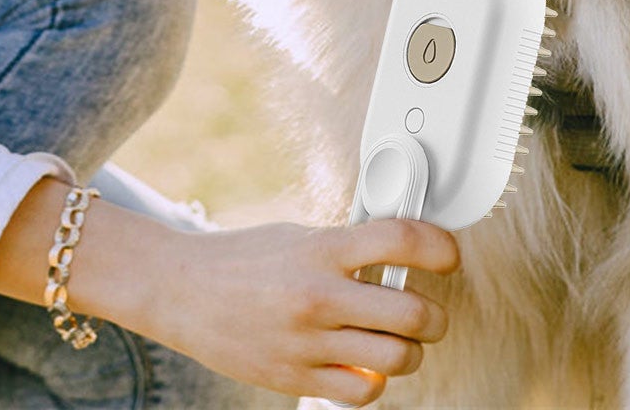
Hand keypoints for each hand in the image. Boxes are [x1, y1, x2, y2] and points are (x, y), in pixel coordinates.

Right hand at [138, 214, 458, 405]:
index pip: (400, 240)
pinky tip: (363, 363)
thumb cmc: (240, 258)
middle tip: (427, 310)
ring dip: (409, 351)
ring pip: (398, 359)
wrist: (181, 290)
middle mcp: (318, 295)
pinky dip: (374, 381)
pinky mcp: (297, 379)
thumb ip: (345, 249)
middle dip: (434, 315)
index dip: (439, 246)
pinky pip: (363, 392)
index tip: (448, 254)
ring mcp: (309, 342)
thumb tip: (398, 255)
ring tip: (396, 339)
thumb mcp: (295, 236)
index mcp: (320, 248)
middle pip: (413, 313)